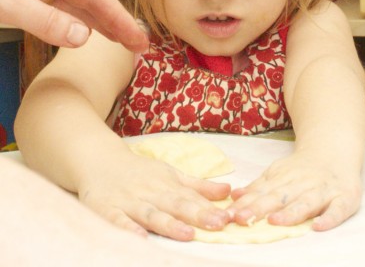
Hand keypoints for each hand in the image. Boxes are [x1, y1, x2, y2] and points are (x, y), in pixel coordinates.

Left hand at [0, 0, 147, 51]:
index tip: (139, 39)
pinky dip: (68, 22)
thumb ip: (42, 19)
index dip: (118, 17)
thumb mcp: (2, 0)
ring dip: (93, 23)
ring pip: (70, 3)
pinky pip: (51, 8)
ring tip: (119, 41)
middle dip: (113, 20)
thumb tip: (83, 38)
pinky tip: (79, 32)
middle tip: (138, 45)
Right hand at [2, 158, 234, 265]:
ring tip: (187, 234)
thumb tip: (229, 191)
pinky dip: (127, 229)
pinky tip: (139, 238)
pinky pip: (117, 221)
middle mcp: (151, 192)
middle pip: (176, 205)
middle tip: (218, 224)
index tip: (229, 218)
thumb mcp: (171, 175)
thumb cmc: (140, 173)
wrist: (99, 162)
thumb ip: (198, 186)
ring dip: (169, 224)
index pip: (192, 198)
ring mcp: (129, 201)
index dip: (210, 209)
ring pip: (151, 214)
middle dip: (198, 215)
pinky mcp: (106, 210)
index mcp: (169, 185)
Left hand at [229, 148, 361, 231]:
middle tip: (243, 219)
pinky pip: (338, 209)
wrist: (336, 152)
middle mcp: (304, 183)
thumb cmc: (304, 169)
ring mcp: (325, 190)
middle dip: (262, 208)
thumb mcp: (280, 171)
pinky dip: (330, 218)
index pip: (264, 191)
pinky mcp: (345, 198)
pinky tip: (318, 227)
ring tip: (275, 221)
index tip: (231, 214)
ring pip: (306, 203)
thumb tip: (234, 195)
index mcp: (286, 176)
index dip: (247, 203)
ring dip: (291, 213)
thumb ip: (259, 186)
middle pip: (281, 197)